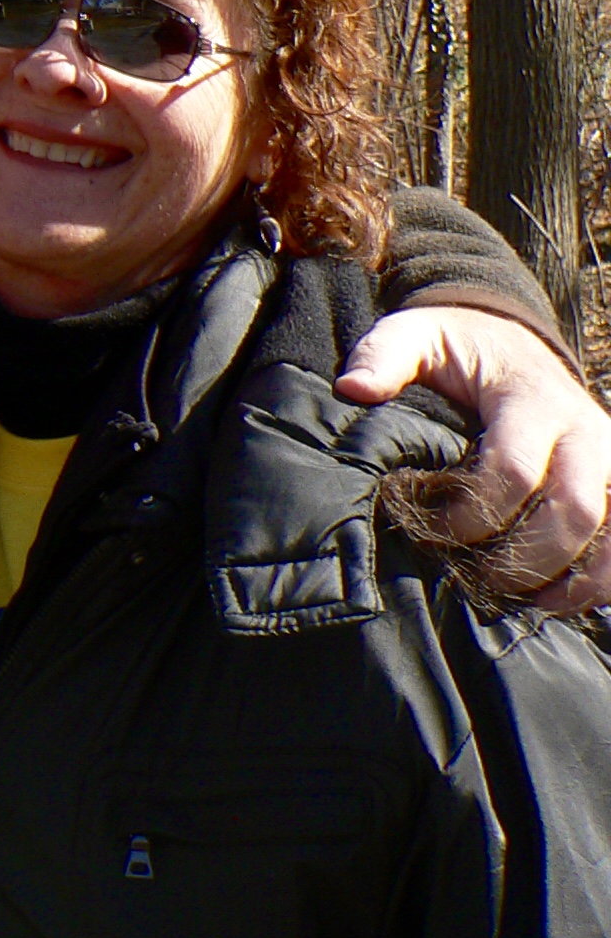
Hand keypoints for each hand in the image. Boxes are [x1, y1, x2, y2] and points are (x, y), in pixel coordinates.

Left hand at [340, 304, 610, 610]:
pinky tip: (563, 599)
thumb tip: (352, 389)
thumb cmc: (458, 347)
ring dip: (580, 578)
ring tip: (529, 601)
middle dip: (527, 555)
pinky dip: (605, 579)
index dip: (472, 513)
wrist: (514, 340)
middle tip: (480, 578)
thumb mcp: (417, 336)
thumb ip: (384, 356)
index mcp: (532, 399)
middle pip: (575, 508)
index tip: (431, 528)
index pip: (514, 470)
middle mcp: (586, 431)